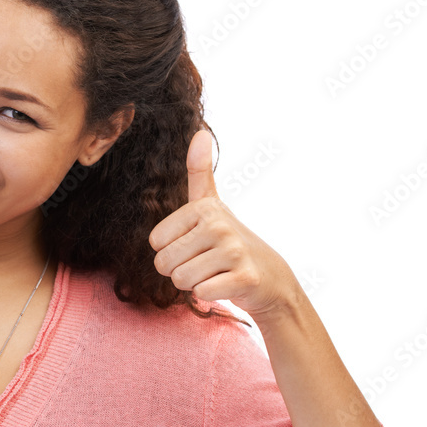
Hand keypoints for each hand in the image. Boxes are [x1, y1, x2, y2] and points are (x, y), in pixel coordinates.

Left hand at [148, 130, 295, 317]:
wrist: (270, 277)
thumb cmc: (230, 241)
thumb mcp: (212, 204)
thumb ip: (199, 172)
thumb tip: (199, 132)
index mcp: (203, 207)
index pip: (155, 243)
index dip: (171, 251)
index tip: (196, 245)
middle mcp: (219, 225)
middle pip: (164, 263)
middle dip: (180, 270)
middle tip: (205, 263)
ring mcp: (234, 251)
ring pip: (181, 280)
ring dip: (195, 283)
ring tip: (216, 272)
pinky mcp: (244, 278)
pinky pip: (201, 293)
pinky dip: (210, 295)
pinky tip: (227, 284)